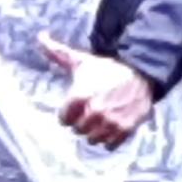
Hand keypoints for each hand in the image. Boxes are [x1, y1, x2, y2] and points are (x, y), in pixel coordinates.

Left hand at [39, 37, 158, 145]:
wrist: (141, 73)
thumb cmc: (107, 68)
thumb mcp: (82, 60)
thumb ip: (58, 53)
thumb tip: (40, 36)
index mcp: (81, 95)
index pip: (63, 119)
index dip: (68, 113)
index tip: (75, 106)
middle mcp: (95, 111)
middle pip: (77, 130)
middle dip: (81, 121)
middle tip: (90, 110)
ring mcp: (111, 122)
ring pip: (92, 139)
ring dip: (94, 131)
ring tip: (101, 118)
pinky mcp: (126, 129)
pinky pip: (109, 145)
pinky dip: (109, 138)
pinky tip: (111, 125)